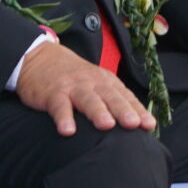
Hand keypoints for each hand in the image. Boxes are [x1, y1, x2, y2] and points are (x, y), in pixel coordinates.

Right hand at [15, 41, 156, 136]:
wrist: (39, 57)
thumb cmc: (73, 77)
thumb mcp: (95, 83)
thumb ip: (112, 100)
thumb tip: (135, 124)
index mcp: (105, 82)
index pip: (125, 96)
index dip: (138, 110)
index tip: (149, 125)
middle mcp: (92, 83)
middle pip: (110, 97)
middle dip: (123, 110)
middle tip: (133, 123)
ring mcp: (73, 87)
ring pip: (88, 99)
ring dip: (97, 111)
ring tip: (107, 125)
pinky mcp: (53, 93)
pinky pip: (59, 106)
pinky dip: (64, 117)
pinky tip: (68, 130)